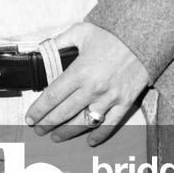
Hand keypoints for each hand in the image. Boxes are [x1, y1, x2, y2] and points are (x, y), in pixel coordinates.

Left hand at [24, 23, 151, 145]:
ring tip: (56, 137)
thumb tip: (42, 48)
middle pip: (64, 113)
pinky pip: (110, 124)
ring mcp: (109, 98)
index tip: (29, 118)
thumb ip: (60, 41)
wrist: (143, 37)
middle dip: (48, 124)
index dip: (38, 110)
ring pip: (83, 122)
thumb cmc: (111, 33)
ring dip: (67, 132)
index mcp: (79, 71)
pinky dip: (99, 135)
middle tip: (38, 130)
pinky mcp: (125, 102)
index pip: (52, 96)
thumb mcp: (81, 31)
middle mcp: (92, 88)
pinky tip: (89, 141)